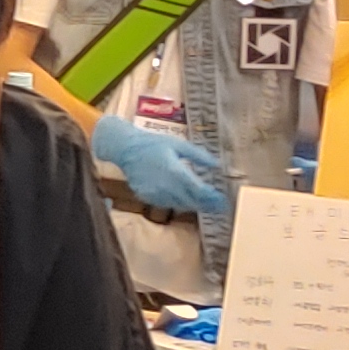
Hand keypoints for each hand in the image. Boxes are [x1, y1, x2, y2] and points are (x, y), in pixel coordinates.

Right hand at [91, 114, 233, 218]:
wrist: (125, 149)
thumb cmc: (152, 143)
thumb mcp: (178, 144)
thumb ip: (199, 155)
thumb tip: (217, 165)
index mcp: (175, 172)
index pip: (199, 190)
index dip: (212, 197)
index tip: (223, 200)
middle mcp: (166, 186)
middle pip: (191, 201)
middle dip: (207, 204)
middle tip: (219, 206)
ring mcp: (155, 194)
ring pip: (180, 205)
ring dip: (193, 205)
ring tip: (205, 204)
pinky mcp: (147, 197)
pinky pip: (167, 204)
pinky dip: (178, 203)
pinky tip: (184, 199)